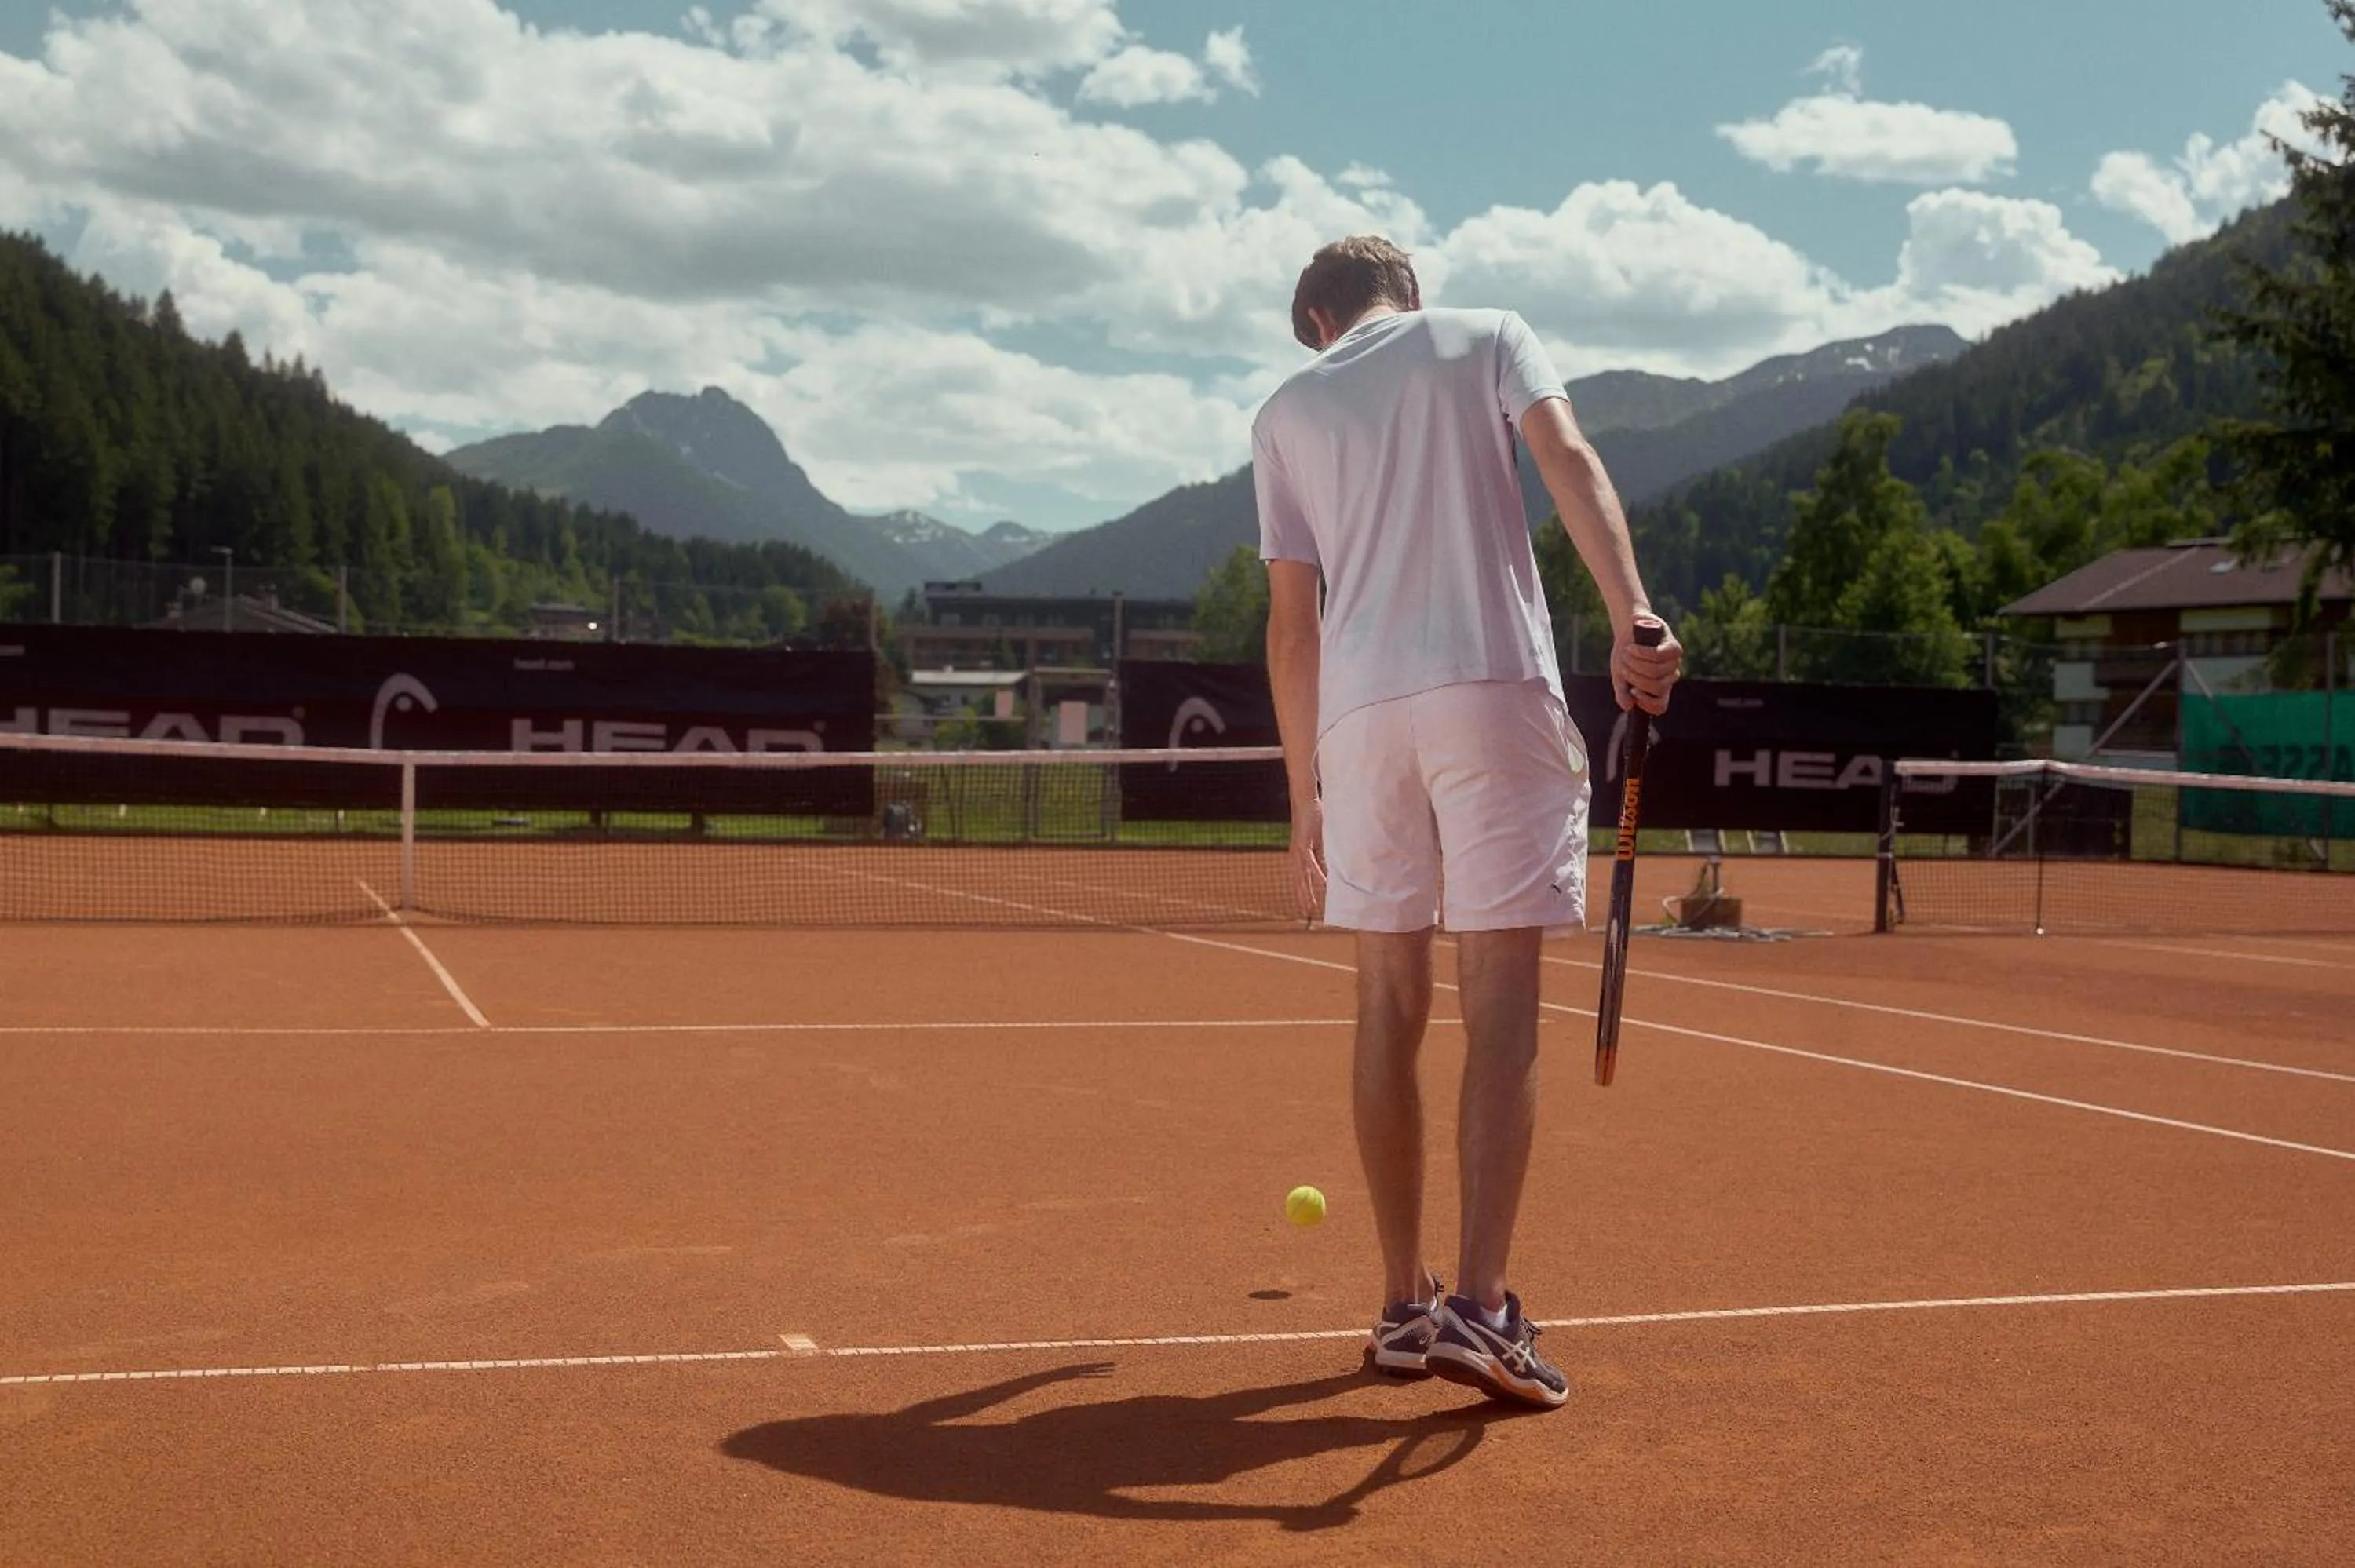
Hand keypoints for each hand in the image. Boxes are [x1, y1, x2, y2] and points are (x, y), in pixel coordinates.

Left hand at [1288, 797, 1326, 920]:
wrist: (1305, 800)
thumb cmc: (1314, 818)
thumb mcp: (1321, 841)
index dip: (1303, 892)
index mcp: (1299, 855)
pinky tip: (1321, 883)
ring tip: (1311, 905)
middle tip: (1308, 912)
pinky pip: (1310, 862)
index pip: (1301, 878)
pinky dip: (1316, 873)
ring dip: (1307, 891)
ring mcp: (1298, 851)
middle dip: (1303, 897)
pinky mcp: (1303, 843)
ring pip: (1302, 876)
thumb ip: (1324, 855)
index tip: (1308, 906)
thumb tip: (1330, 868)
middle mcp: (1296, 856)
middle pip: (1299, 881)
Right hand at [1613, 619, 1681, 714]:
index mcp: (1657, 690)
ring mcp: (1673, 664)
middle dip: (1636, 678)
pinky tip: (1631, 648)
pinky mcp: (1673, 648)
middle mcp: (1668, 679)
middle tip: (1623, 667)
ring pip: (1656, 672)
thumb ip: (1622, 693)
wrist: (1628, 630)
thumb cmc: (1624, 655)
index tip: (1632, 692)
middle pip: (1657, 688)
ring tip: (1626, 654)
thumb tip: (1628, 707)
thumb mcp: (1619, 676)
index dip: (1647, 703)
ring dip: (1636, 663)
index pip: (1660, 706)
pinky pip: (1658, 655)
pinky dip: (1641, 652)